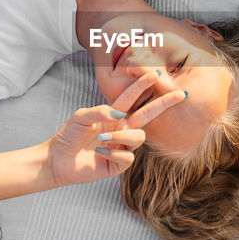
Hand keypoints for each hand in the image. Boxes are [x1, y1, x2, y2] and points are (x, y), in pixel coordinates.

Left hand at [43, 71, 184, 187]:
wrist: (57, 160)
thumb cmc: (68, 136)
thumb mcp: (80, 117)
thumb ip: (99, 110)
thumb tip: (120, 114)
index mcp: (113, 115)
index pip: (132, 98)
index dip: (143, 86)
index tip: (155, 74)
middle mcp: (121, 130)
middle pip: (148, 115)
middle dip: (164, 104)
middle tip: (180, 94)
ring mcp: (121, 147)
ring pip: (138, 138)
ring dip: (121, 136)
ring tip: (101, 139)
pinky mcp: (118, 165)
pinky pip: (128, 157)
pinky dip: (114, 154)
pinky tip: (99, 153)